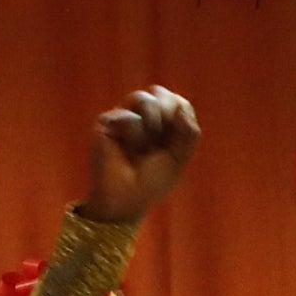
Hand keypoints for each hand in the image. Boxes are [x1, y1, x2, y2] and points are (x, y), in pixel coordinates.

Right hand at [83, 86, 199, 224]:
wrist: (126, 201)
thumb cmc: (152, 183)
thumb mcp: (179, 158)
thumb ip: (189, 133)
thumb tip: (182, 106)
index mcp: (163, 124)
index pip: (178, 102)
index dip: (181, 116)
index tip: (177, 140)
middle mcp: (142, 117)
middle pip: (160, 93)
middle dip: (166, 115)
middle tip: (160, 141)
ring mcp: (123, 118)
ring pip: (144, 99)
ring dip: (150, 125)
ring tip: (143, 147)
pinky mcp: (106, 122)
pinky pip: (127, 116)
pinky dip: (133, 135)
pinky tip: (125, 149)